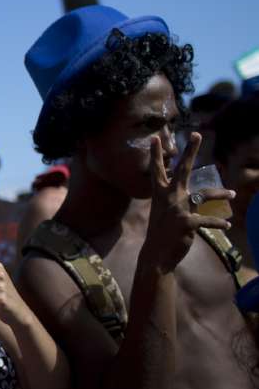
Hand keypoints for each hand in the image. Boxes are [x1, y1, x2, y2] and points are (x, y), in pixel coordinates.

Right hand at [142, 133, 232, 272]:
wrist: (157, 254)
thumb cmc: (161, 232)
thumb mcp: (163, 212)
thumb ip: (174, 200)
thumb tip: (191, 194)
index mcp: (161, 194)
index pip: (158, 171)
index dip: (156, 155)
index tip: (154, 138)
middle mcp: (169, 197)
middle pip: (182, 169)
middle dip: (189, 151)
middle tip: (196, 134)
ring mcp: (178, 209)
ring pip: (204, 194)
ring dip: (221, 193)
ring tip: (233, 193)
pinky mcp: (188, 223)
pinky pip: (209, 220)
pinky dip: (219, 223)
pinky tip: (227, 226)